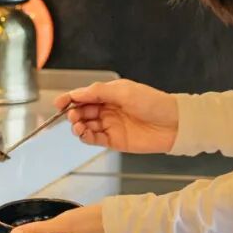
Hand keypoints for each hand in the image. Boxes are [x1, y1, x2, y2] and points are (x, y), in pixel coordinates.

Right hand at [55, 79, 178, 155]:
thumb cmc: (152, 103)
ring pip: (86, 126)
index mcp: (110, 94)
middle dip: (73, 113)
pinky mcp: (115, 141)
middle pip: (82, 111)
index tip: (58, 103)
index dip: (70, 99)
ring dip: (78, 126)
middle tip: (72, 116)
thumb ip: (98, 92)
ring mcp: (110, 125)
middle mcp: (108, 109)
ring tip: (77, 126)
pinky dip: (86, 137)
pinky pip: (95, 139)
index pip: (84, 96)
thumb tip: (77, 93)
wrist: (173, 124)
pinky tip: (83, 134)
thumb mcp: (124, 91)